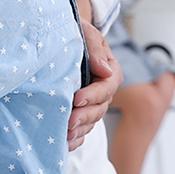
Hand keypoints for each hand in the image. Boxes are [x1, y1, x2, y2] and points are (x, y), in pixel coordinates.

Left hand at [67, 19, 122, 150]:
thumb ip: (94, 48)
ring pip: (91, 120)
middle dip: (84, 116)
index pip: (106, 87)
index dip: (92, 95)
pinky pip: (84, 127)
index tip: (76, 98)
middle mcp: (104, 89)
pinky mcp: (82, 109)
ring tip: (66, 134)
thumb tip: (103, 69)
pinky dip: (77, 136)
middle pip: (99, 108)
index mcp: (110, 72)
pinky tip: (67, 142)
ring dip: (80, 129)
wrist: (64, 35)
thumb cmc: (76, 31)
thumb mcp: (86, 32)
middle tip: (68, 122)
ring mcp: (93, 101)